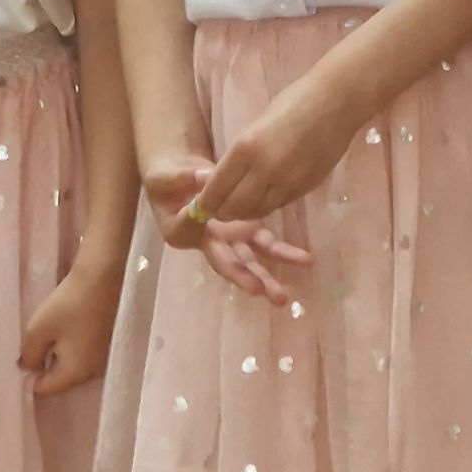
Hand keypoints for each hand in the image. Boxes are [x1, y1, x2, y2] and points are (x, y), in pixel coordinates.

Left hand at [18, 261, 119, 396]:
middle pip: (64, 379)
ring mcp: (107, 358)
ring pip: (77, 365)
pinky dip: (79, 346)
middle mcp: (95, 372)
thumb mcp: (38, 330)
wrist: (105, 277)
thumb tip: (29, 370)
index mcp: (76, 373)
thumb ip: (28, 356)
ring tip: (55, 333)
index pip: (46, 388)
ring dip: (64, 355)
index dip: (30, 378)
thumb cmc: (69, 305)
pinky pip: (89, 354)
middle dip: (48, 367)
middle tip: (37, 343)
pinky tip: (74, 328)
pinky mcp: (114, 343)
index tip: (24, 358)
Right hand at [145, 149, 313, 301]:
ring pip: (250, 260)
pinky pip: (266, 244)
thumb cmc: (169, 179)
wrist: (184, 179)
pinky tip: (304, 260)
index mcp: (180, 232)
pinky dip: (284, 252)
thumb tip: (204, 176)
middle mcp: (206, 243)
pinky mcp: (247, 230)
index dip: (195, 226)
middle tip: (258, 292)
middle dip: (242, 278)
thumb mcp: (167, 176)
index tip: (202, 215)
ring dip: (267, 277)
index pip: (188, 231)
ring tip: (283, 296)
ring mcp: (229, 239)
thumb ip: (184, 177)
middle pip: (225, 262)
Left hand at [190, 68, 362, 225]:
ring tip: (242, 205)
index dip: (205, 203)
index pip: (216, 190)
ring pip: (257, 212)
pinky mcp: (306, 188)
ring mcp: (287, 182)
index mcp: (246, 149)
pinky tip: (266, 194)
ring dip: (246, 212)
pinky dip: (267, 205)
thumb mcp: (256, 125)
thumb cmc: (294, 101)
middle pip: (233, 208)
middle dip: (222, 212)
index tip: (200, 205)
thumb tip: (226, 177)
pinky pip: (278, 205)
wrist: (337, 102)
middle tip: (219, 209)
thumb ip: (241, 154)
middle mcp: (264, 171)